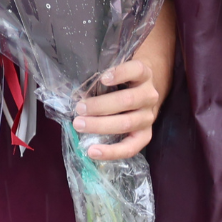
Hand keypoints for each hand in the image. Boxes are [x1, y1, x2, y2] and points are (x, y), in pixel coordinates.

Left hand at [74, 1, 174, 160]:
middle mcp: (149, 95)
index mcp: (143, 74)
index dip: (120, 73)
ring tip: (79, 124)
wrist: (143, 93)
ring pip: (127, 123)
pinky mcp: (145, 135)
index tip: (102, 77)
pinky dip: (111, 151)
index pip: (136, 70)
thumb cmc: (122, 81)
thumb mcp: (117, 72)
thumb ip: (103, 75)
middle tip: (78, 107)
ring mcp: (149, 117)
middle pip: (127, 100)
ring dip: (100, 125)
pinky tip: (92, 151)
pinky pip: (130, 148)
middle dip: (100, 105)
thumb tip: (71, 81)